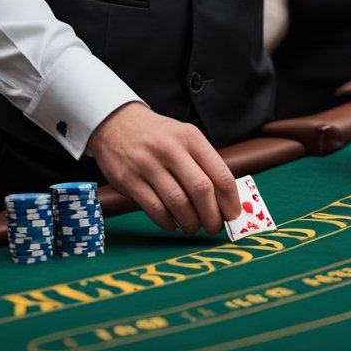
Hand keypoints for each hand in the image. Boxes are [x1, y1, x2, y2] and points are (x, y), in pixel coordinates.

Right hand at [87, 102, 243, 233]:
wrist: (116, 122)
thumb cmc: (158, 136)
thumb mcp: (185, 138)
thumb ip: (204, 163)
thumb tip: (225, 200)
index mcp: (192, 138)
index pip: (221, 175)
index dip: (231, 201)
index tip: (234, 217)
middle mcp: (171, 149)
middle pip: (201, 190)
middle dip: (212, 216)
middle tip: (214, 228)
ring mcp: (148, 164)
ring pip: (178, 203)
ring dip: (190, 222)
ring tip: (193, 227)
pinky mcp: (128, 179)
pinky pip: (154, 208)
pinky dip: (168, 222)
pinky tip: (172, 223)